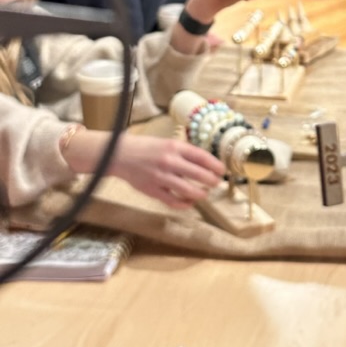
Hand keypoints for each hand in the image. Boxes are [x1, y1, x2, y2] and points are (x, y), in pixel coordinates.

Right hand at [63, 131, 223, 208]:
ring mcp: (161, 177)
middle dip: (212, 181)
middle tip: (217, 183)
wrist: (121, 155)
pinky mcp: (153, 190)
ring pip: (188, 190)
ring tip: (204, 193)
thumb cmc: (147, 148)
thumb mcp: (168, 143)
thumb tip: (205, 162)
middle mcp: (170, 161)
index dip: (215, 165)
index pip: (202, 157)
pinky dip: (184, 204)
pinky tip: (189, 202)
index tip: (222, 170)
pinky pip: (173, 201)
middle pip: (199, 174)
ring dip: (200, 193)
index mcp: (175, 147)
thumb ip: (184, 152)